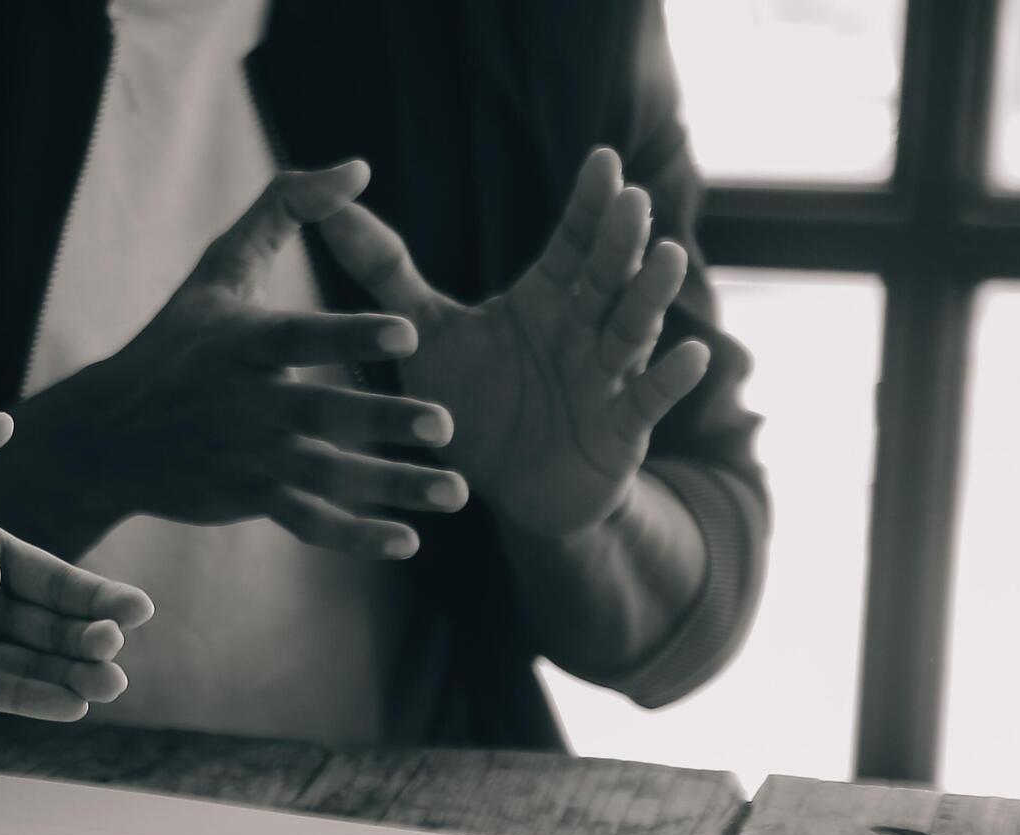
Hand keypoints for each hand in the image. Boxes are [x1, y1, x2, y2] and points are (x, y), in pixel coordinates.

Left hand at [0, 410, 152, 720]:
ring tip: (105, 690)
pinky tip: (64, 708)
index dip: (89, 593)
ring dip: (65, 675)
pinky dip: (22, 698)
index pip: (44, 575)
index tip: (134, 610)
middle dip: (85, 641)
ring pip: (20, 661)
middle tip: (116, 655)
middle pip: (43, 624)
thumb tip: (1, 422)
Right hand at [30, 161, 466, 558]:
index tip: (406, 330)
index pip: (301, 337)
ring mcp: (250, 456)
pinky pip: (310, 523)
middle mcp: (247, 404)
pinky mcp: (251, 498)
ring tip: (456, 492)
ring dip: (393, 486)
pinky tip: (408, 543)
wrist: (110, 438)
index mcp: (243, 344)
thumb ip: (286, 207)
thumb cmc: (176, 343)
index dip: (350, 336)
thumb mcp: (219, 268)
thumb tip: (361, 167)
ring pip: (330, 476)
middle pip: (323, 415)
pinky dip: (356, 537)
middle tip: (446, 424)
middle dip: (383, 421)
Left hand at [316, 147, 713, 538]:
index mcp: (546, 298)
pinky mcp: (622, 426)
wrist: (513, 488)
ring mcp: (608, 375)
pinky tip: (692, 354)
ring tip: (668, 258)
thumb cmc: (476, 400)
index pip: (572, 242)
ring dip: (651, 295)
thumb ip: (386, 271)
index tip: (602, 160)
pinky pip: (650, 399)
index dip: (588, 206)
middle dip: (621, 240)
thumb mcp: (428, 333)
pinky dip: (671, 379)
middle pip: (607, 275)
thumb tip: (327, 207)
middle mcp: (584, 327)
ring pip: (634, 327)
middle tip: (632, 200)